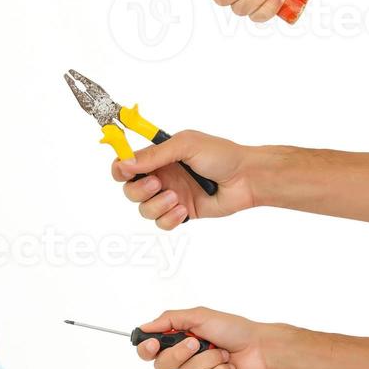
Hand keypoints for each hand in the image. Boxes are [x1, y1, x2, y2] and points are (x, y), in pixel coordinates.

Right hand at [112, 131, 256, 229]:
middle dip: (138, 190)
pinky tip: (184, 209)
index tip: (126, 171)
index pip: (125, 164)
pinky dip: (169, 218)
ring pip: (143, 210)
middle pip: (129, 190)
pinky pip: (161, 223)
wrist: (247, 178)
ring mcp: (170, 196)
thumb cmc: (221, 155)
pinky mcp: (181, 213)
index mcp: (158, 157)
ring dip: (156, 205)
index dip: (120, 168)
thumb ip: (154, 155)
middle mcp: (161, 177)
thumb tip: (125, 163)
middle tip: (158, 184)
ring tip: (176, 197)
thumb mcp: (186, 145)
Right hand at [134, 307, 281, 368]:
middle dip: (179, 354)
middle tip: (195, 344)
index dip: (146, 348)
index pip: (150, 349)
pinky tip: (228, 365)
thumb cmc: (234, 329)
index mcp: (178, 339)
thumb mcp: (199, 316)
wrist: (261, 348)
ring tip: (222, 352)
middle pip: (161, 364)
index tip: (153, 344)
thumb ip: (169, 319)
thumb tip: (144, 327)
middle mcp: (185, 357)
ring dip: (207, 359)